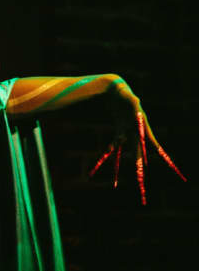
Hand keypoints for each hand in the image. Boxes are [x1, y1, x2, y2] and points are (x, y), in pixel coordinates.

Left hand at [89, 80, 185, 203]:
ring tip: (128, 176)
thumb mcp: (130, 98)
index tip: (164, 161)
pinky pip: (115, 143)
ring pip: (128, 149)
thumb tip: (138, 114)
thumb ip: (134, 105)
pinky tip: (107, 160)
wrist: (115, 89)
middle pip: (139, 150)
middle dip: (140, 165)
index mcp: (141, 125)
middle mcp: (136, 131)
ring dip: (128, 162)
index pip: (151, 141)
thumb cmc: (124, 93)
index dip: (158, 152)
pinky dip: (111, 151)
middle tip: (142, 180)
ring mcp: (127, 130)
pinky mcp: (119, 129)